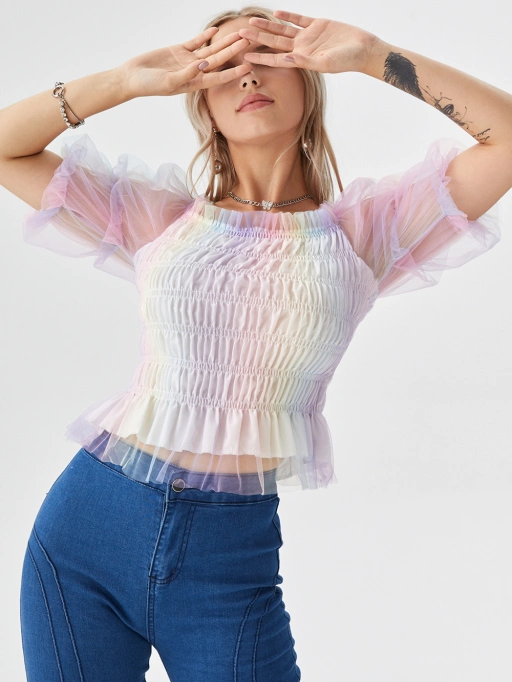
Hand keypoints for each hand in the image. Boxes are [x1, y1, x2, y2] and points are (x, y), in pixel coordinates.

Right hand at [117, 28, 253, 98]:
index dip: (233, 72)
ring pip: (210, 50)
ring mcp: (187, 61)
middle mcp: (194, 72)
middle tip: (248, 42)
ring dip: (224, 42)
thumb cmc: (149, 85)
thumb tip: (204, 64)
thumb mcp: (169, 82)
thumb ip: (187, 74)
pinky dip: (205, 36)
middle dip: (233, 51)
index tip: (248, 67)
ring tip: (238, 34)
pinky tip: (216, 31)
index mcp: (194, 83)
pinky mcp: (179, 50)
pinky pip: (195, 42)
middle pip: (218, 60)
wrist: (132, 77)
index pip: (218, 77)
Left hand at [239, 10, 378, 74]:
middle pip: (274, 42)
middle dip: (256, 38)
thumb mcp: (325, 64)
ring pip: (282, 30)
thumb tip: (285, 58)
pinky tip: (275, 13)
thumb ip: (305, 61)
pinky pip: (298, 19)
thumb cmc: (346, 61)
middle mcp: (302, 48)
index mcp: (301, 60)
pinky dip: (287, 16)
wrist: (363, 50)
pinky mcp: (318, 25)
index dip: (259, 57)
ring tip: (251, 20)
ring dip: (267, 26)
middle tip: (239, 34)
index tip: (244, 56)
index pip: (275, 59)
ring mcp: (308, 36)